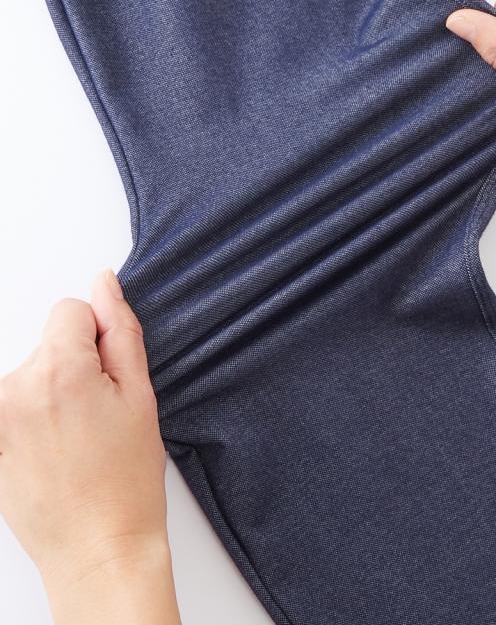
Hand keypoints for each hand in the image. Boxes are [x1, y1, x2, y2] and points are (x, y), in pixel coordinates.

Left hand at [0, 270, 180, 624]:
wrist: (98, 550)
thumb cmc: (126, 482)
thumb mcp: (141, 396)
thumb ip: (120, 330)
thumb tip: (105, 285)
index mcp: (57, 371)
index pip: (71, 310)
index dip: (100, 338)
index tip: (110, 379)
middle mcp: (13, 389)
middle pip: (50, 344)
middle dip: (78, 367)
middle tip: (100, 417)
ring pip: (33, 374)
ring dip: (55, 393)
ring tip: (79, 439)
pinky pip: (15, 405)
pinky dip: (35, 417)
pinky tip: (56, 451)